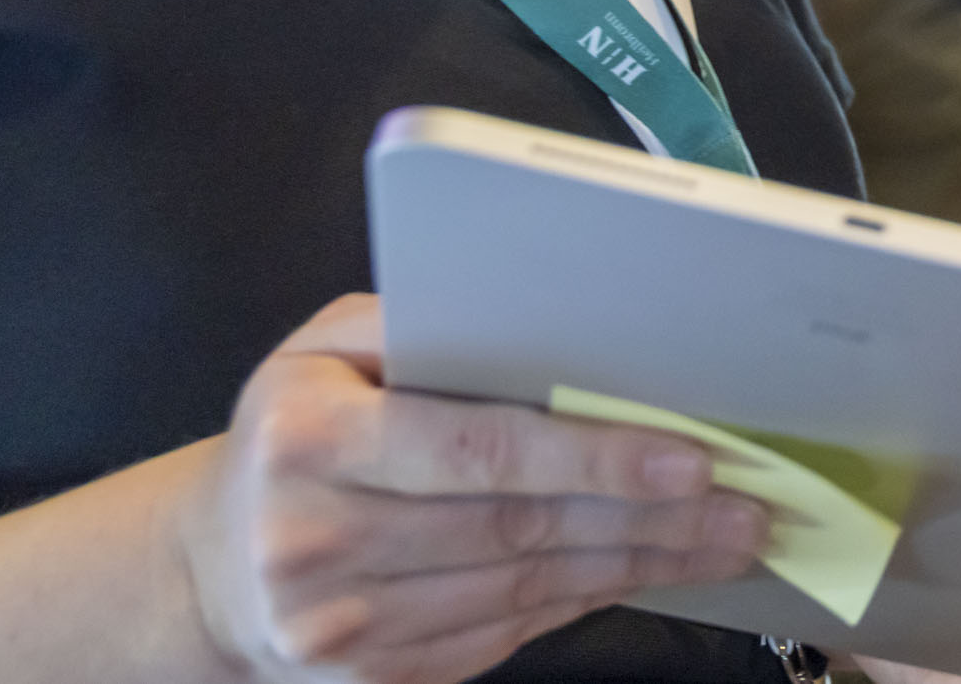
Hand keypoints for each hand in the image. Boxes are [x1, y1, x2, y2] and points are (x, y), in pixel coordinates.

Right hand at [180, 295, 769, 683]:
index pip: (477, 450)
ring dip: (641, 562)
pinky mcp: (373, 678)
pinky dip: (590, 599)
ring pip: (528, 590)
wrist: (212, 568)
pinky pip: (507, 635)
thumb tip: (536, 313)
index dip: (592, 455)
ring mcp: (342, 627)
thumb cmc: (295, 430)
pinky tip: (650, 570)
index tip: (691, 455)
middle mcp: (317, 541)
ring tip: (728, 535)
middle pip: (519, 528)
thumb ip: (418, 323)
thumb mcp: (322, 349)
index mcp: (309, 440)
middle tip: (748, 500)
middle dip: (649, 515)